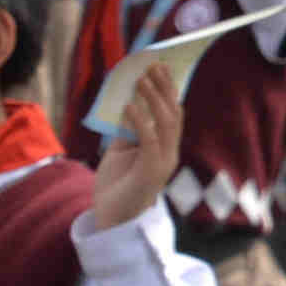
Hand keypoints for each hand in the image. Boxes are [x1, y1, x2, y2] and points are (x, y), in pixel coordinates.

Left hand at [91, 53, 184, 229]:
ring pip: (166, 124)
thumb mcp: (120, 151)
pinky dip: (140, 120)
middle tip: (153, 66)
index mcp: (165, 148)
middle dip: (164, 88)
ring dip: (153, 99)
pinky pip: (149, 140)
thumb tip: (127, 102)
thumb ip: (127, 131)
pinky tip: (128, 106)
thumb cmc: (116, 185)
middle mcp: (170, 153)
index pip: (173, 113)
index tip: (160, 66)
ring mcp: (163, 163)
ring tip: (141, 80)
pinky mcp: (151, 171)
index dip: (168, 90)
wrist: (111, 219)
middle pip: (174, 114)